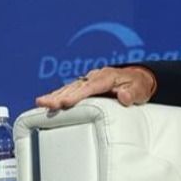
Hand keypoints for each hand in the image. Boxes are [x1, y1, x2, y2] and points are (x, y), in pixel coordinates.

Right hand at [35, 65, 157, 111]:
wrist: (138, 78)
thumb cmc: (138, 86)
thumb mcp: (140, 90)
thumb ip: (132, 93)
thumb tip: (124, 96)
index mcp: (107, 77)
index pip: (90, 87)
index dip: (77, 95)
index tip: (65, 103)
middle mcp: (95, 76)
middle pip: (74, 87)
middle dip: (59, 95)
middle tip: (44, 103)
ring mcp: (88, 80)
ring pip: (69, 87)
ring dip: (54, 96)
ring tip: (40, 103)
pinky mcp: (84, 86)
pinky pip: (69, 90)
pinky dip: (58, 95)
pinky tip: (47, 102)